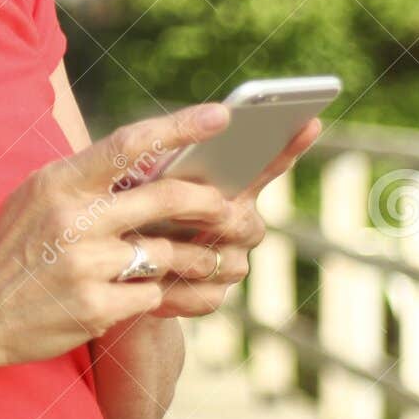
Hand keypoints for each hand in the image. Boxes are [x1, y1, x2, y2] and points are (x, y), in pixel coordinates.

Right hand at [0, 102, 244, 372]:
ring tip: (211, 260)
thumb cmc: (10, 250)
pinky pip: (151, 296)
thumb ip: (87, 181)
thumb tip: (153, 160)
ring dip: (196, 258)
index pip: (128, 143)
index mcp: (58, 183)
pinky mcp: (94, 309)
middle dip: (209, 203)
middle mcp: (73, 220)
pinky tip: (144, 295)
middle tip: (232, 208)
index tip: (222, 116)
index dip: (180, 127)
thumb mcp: (36, 199)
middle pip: (165, 199)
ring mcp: (85, 266)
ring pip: (166, 254)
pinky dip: (155, 295)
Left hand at [135, 116, 323, 318]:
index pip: (267, 165)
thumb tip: (177, 137)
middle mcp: (241, 223)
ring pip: (229, 262)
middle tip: (179, 209)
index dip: (289, 145)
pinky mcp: (211, 296)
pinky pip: (207, 297)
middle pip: (245, 223)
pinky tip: (152, 286)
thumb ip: (159, 157)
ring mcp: (230, 263)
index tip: (308, 121)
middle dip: (215, 217)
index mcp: (231, 186)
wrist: (110, 271)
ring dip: (190, 254)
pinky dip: (178, 292)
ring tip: (152, 245)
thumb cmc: (127, 207)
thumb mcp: (137, 176)